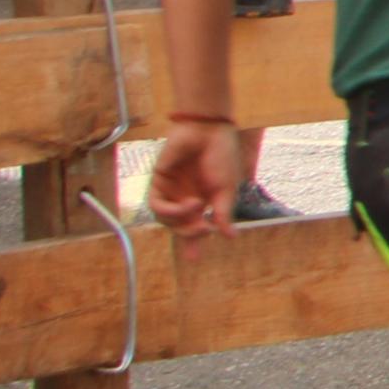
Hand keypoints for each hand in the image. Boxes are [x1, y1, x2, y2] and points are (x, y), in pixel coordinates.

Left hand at [148, 122, 241, 237]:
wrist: (208, 130)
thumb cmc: (221, 156)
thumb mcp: (227, 189)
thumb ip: (224, 212)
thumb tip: (231, 237)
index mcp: (202, 200)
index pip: (194, 226)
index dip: (193, 243)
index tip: (194, 259)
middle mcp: (184, 197)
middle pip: (179, 227)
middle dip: (190, 234)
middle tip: (204, 230)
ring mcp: (171, 190)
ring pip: (166, 220)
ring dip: (181, 220)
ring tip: (197, 207)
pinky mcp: (159, 181)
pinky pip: (157, 205)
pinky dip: (171, 210)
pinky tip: (187, 203)